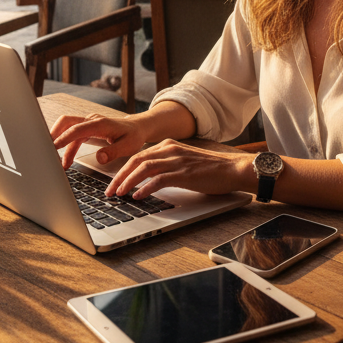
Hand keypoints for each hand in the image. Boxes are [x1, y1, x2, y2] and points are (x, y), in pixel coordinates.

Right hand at [50, 113, 150, 169]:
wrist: (138, 127)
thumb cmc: (133, 136)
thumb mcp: (128, 146)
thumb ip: (113, 151)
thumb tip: (99, 157)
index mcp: (100, 124)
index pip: (77, 129)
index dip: (64, 137)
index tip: (53, 146)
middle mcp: (92, 120)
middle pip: (67, 121)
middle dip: (54, 133)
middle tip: (45, 148)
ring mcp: (89, 123)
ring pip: (67, 128)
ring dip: (60, 142)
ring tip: (57, 162)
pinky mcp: (87, 127)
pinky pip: (73, 134)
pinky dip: (66, 145)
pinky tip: (66, 160)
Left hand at [106, 141, 254, 199]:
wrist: (233, 169)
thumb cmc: (210, 170)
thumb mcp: (184, 161)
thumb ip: (166, 166)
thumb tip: (147, 181)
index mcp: (168, 146)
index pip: (138, 156)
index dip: (122, 170)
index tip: (113, 183)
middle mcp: (170, 150)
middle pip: (136, 160)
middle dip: (119, 176)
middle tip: (109, 191)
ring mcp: (176, 160)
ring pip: (144, 168)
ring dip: (127, 182)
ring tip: (118, 194)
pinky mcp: (184, 173)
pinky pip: (159, 180)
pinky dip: (145, 188)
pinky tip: (138, 196)